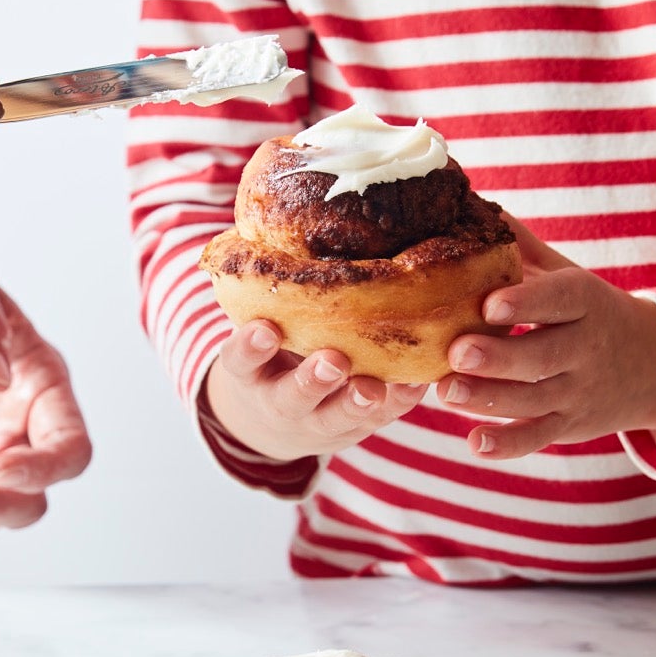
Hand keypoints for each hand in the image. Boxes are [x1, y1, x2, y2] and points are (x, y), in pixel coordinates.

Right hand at [205, 321, 425, 460]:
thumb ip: (267, 301)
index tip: (265, 329)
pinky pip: (378, 419)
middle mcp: (279, 402)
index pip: (240, 361)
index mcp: (248, 374)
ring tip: (373, 388)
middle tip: (333, 361)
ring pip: (335, 417)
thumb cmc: (269, 353)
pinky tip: (415, 382)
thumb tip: (279, 228)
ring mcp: (316, 421)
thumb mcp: (255, 333)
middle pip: (292, 398)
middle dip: (313, 381)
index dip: (250, 348)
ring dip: (356, 402)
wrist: (272, 421)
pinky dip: (398, 401)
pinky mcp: (355, 428)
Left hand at [435, 217, 655, 457]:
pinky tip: (475, 442)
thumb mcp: (564, 274)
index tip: (489, 304)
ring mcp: (577, 391)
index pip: (558, 300)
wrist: (654, 364)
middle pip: (543, 356)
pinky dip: (508, 444)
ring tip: (446, 392)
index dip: (526, 302)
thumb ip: (520, 246)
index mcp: (583, 302)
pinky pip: (539, 438)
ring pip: (534, 399)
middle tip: (457, 353)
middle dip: (499, 357)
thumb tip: (472, 204)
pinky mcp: (568, 425)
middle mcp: (584, 348)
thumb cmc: (586, 310)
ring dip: (489, 399)